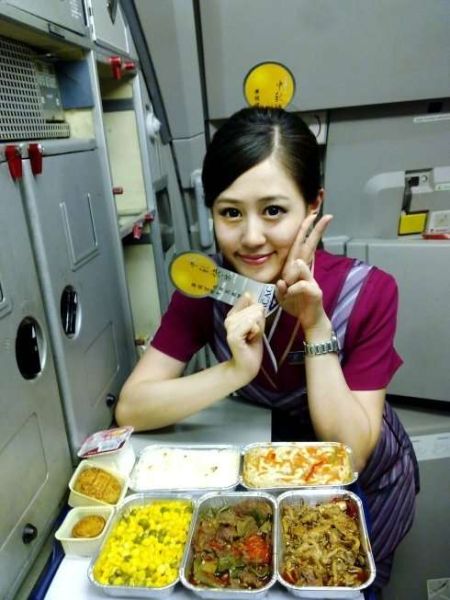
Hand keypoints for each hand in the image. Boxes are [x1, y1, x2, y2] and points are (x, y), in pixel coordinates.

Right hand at [224, 293, 264, 383]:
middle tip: (253, 334)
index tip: (254, 326)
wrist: (247, 364)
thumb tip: (250, 294)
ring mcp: (229, 327)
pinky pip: (250, 324)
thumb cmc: (252, 345)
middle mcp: (229, 319)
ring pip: (253, 316)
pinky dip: (255, 331)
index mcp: (233, 314)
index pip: (250, 300)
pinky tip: (250, 339)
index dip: (258, 313)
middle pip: (254, 308)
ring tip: (251, 337)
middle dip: (259, 322)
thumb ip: (254, 309)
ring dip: (257, 328)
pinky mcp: (233, 336)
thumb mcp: (256, 323)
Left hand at [276, 213, 332, 332]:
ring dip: (292, 275)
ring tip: (287, 287)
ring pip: (301, 265)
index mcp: (297, 269)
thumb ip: (281, 287)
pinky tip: (289, 294)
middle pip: (310, 246)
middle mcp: (305, 271)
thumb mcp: (282, 295)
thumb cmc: (296, 304)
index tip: (311, 216)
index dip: (305, 231)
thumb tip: (282, 281)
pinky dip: (292, 290)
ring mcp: (311, 279)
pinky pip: (300, 285)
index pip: (301, 246)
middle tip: (325, 216)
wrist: (309, 320)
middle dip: (316, 231)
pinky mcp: (314, 291)